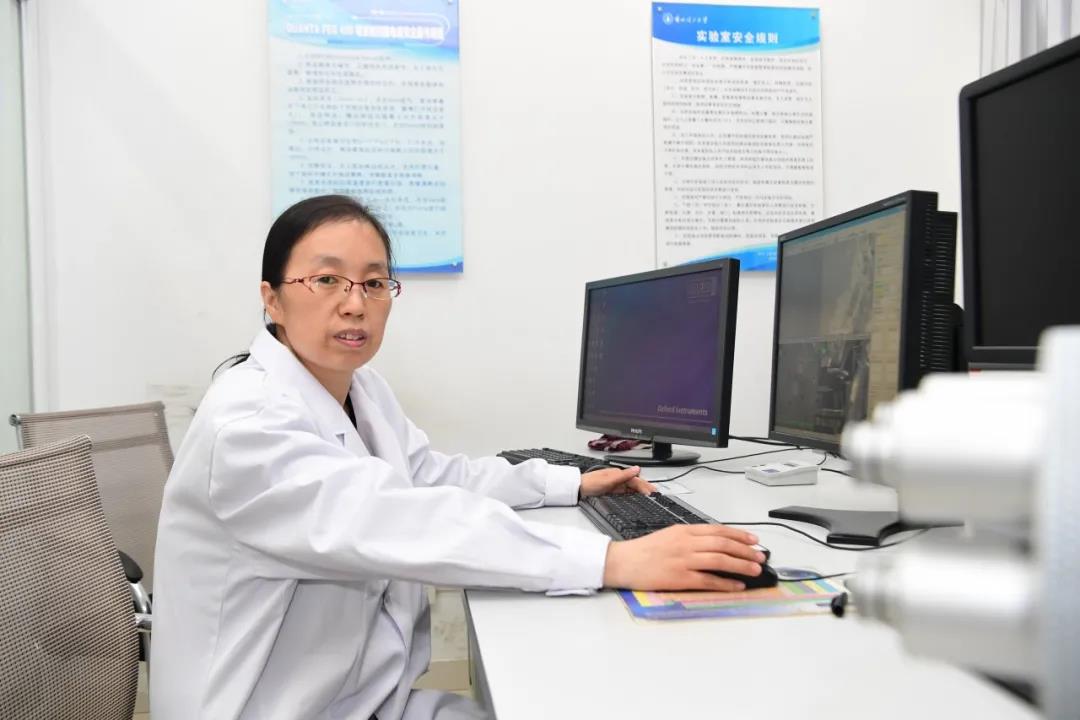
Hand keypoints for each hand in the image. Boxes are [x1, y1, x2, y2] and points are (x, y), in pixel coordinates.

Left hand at [579, 465, 655, 496]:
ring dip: (640, 491)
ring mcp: (614, 485)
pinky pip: (625, 493)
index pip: (635, 479)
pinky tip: (635, 499)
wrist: (577, 489)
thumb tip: (637, 469)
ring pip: (631, 488)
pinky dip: (632, 496)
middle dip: (645, 487)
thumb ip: (624, 475)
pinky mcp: (611, 492)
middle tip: (655, 494)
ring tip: (649, 496)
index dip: (644, 485)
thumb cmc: (590, 483)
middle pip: (634, 483)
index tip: (652, 492)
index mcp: (618, 474)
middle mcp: (617, 479)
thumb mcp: (608, 480)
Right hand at [602, 524, 764, 591]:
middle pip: (723, 544)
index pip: (718, 530)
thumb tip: (714, 543)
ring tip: (755, 569)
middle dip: (745, 550)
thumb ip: (690, 537)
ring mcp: (684, 560)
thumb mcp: (669, 535)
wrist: (624, 561)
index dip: (739, 535)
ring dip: (740, 565)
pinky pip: (708, 580)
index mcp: (684, 530)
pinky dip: (725, 583)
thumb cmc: (644, 550)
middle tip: (760, 556)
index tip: (754, 540)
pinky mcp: (680, 578)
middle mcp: (686, 543)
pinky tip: (737, 585)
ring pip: (719, 560)